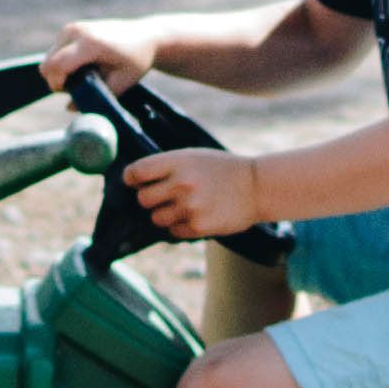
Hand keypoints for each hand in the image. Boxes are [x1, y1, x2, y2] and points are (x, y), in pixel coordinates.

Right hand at [41, 19, 166, 92]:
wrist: (146, 35)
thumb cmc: (136, 60)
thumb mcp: (122, 82)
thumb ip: (97, 96)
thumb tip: (69, 108)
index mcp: (91, 44)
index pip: (57, 65)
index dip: (57, 83)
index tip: (68, 93)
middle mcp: (78, 31)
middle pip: (49, 62)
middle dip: (56, 79)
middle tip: (76, 88)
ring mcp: (73, 27)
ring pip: (50, 57)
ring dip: (60, 71)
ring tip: (84, 75)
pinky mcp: (70, 28)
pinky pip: (56, 51)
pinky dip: (63, 62)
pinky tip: (83, 65)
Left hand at [122, 147, 265, 241]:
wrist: (257, 187)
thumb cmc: (222, 169)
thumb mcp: (194, 156)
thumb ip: (167, 166)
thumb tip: (135, 181)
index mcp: (178, 162)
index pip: (136, 172)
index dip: (131, 178)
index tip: (135, 182)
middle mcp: (181, 184)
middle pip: (142, 199)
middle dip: (150, 198)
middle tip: (164, 196)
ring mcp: (189, 207)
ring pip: (156, 218)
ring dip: (165, 214)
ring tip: (183, 207)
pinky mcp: (198, 227)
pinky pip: (174, 231)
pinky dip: (180, 226)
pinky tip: (196, 216)